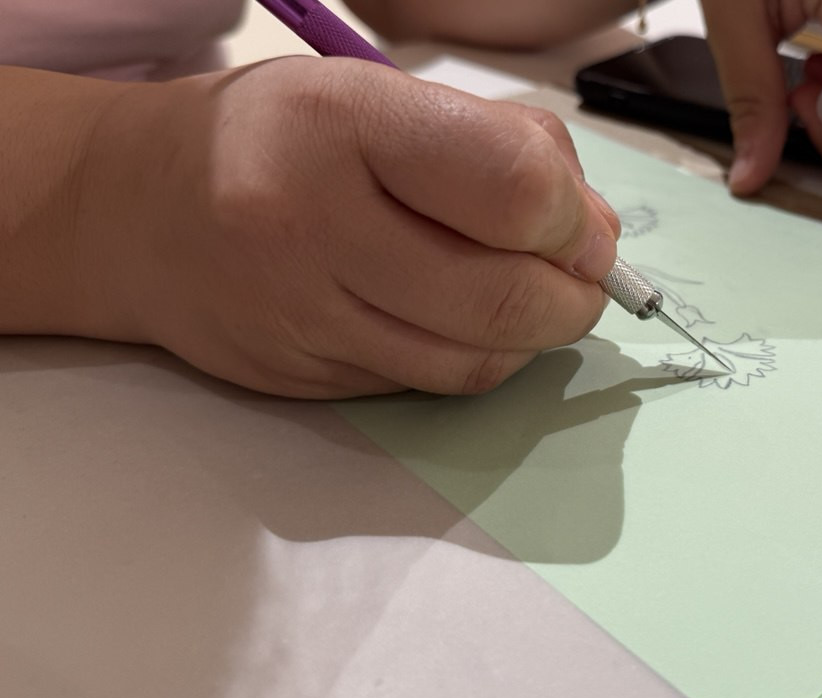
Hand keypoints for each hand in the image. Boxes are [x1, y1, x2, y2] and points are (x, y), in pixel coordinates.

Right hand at [76, 58, 618, 397]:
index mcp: (345, 125)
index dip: (574, 218)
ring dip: (535, 336)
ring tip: (533, 296)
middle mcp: (313, 226)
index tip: (581, 223)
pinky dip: (476, 359)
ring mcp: (302, 316)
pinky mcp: (302, 380)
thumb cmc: (282, 138)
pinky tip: (468, 321)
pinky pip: (429, 385)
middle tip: (582, 276)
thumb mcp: (385, 97)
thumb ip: (505, 148)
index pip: (512, 189)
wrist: (136, 209)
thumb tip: (593, 232)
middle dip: (576, 295)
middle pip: (504, 297)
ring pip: (474, 360)